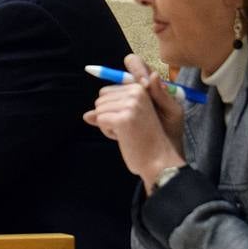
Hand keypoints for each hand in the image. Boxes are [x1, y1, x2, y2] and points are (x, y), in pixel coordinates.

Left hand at [83, 54, 185, 191]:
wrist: (161, 160)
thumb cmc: (150, 139)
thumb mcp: (134, 119)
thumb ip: (110, 112)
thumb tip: (86, 115)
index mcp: (141, 88)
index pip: (107, 90)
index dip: (111, 106)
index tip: (125, 117)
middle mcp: (137, 92)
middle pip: (100, 99)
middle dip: (109, 115)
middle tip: (130, 126)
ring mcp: (131, 104)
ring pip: (98, 110)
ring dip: (109, 124)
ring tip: (129, 132)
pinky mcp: (123, 118)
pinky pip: (100, 120)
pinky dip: (108, 132)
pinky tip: (125, 137)